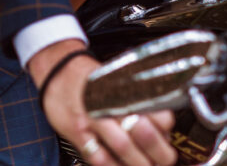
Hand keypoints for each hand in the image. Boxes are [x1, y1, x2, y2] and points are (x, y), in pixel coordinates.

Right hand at [27, 40, 175, 165]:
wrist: (56, 70)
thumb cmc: (89, 78)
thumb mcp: (114, 79)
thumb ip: (136, 99)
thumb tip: (160, 126)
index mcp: (123, 89)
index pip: (153, 108)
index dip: (166, 126)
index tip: (169, 135)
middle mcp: (109, 103)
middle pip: (142, 132)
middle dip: (159, 152)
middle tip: (166, 159)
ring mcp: (92, 119)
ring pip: (123, 147)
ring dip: (139, 163)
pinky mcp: (78, 133)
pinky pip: (98, 156)